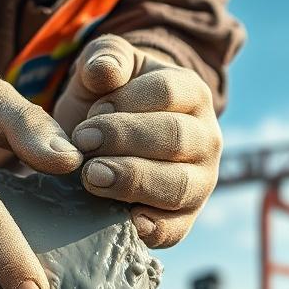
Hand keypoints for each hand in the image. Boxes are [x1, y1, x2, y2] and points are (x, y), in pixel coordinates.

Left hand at [54, 35, 221, 248]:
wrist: (107, 147)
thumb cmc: (107, 102)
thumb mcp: (103, 72)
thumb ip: (105, 58)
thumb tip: (105, 70)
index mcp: (191, 93)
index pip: (167, 93)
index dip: (124, 104)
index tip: (88, 115)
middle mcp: (205, 139)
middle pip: (176, 139)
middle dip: (125, 141)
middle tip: (83, 145)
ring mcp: (199, 183)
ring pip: (178, 186)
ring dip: (133, 181)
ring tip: (92, 177)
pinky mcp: (183, 220)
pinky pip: (174, 230)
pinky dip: (151, 229)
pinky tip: (125, 220)